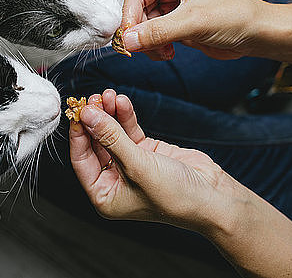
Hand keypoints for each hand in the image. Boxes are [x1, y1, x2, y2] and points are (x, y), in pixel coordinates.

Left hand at [69, 89, 243, 232]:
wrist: (212, 196)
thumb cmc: (175, 196)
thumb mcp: (137, 166)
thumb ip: (111, 138)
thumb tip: (88, 115)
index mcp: (105, 195)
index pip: (82, 160)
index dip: (79, 134)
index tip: (78, 112)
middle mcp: (115, 180)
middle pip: (96, 143)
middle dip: (95, 120)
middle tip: (94, 98)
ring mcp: (130, 164)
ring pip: (112, 134)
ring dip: (110, 113)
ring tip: (109, 94)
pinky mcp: (146, 151)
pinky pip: (129, 130)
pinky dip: (125, 116)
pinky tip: (122, 101)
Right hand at [121, 0, 266, 60]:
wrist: (257, 35)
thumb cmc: (238, 16)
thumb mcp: (194, 22)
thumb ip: (159, 31)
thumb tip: (129, 39)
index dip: (129, 15)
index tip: (127, 36)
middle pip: (138, 10)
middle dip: (139, 31)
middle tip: (141, 48)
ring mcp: (175, 7)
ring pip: (144, 25)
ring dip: (148, 42)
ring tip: (162, 51)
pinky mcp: (178, 24)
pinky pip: (155, 36)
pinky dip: (156, 47)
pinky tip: (168, 52)